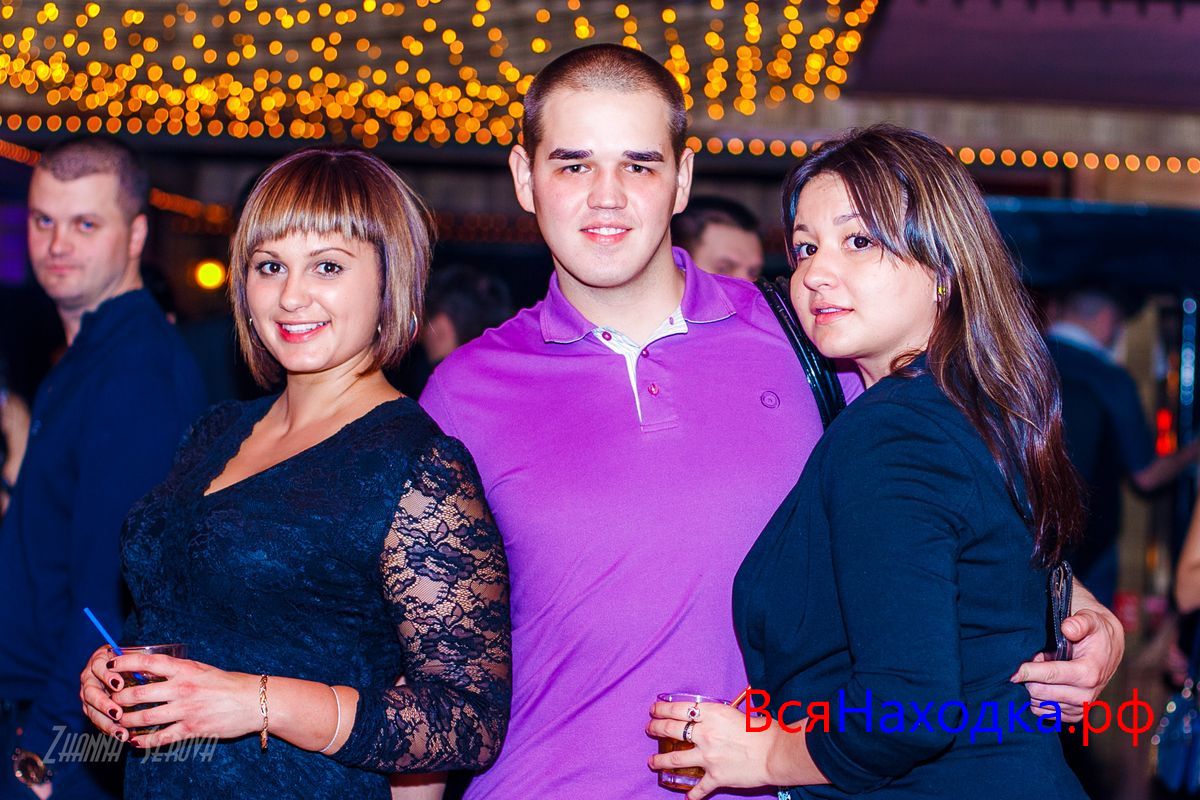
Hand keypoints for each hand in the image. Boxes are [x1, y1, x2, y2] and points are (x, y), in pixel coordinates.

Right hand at [79, 645, 128, 743]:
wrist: (118, 664)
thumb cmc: (130, 657)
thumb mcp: (133, 653)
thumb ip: (137, 659)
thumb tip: (150, 668)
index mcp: (98, 661)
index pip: (98, 667)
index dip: (107, 676)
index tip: (120, 685)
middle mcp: (89, 678)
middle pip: (90, 692)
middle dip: (103, 704)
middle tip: (117, 713)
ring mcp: (88, 694)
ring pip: (91, 710)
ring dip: (105, 722)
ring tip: (120, 732)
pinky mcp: (91, 707)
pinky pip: (96, 720)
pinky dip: (108, 728)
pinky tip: (120, 736)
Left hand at [104, 652, 259, 748]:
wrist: (253, 701)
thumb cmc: (228, 683)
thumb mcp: (202, 669)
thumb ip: (178, 671)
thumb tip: (151, 670)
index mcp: (185, 670)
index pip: (148, 663)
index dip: (125, 663)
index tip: (110, 664)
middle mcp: (183, 689)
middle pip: (139, 694)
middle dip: (119, 698)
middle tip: (110, 700)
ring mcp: (186, 710)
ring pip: (145, 718)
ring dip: (126, 721)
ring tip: (118, 722)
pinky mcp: (192, 729)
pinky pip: (161, 738)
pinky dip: (144, 741)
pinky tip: (135, 741)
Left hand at [645, 700, 774, 799]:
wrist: (774, 752)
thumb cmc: (761, 729)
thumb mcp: (734, 712)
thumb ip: (716, 716)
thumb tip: (706, 717)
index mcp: (710, 714)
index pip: (677, 710)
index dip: (662, 710)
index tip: (654, 711)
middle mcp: (704, 734)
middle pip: (671, 730)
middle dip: (656, 729)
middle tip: (650, 729)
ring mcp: (707, 757)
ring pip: (674, 759)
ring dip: (660, 760)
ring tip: (652, 761)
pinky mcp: (715, 777)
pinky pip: (699, 787)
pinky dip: (692, 794)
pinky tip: (686, 797)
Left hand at [1013, 606, 1123, 721]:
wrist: (1109, 647)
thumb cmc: (1095, 631)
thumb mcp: (1090, 619)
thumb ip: (1080, 622)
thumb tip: (1067, 628)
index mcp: (1089, 672)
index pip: (1051, 675)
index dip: (1028, 672)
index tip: (1013, 670)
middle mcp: (1086, 695)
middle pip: (1041, 693)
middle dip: (1028, 679)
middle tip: (1024, 663)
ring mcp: (1080, 707)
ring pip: (1041, 706)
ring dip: (1030, 691)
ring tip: (1032, 673)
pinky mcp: (1075, 714)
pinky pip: (1046, 715)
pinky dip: (1035, 702)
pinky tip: (1034, 685)